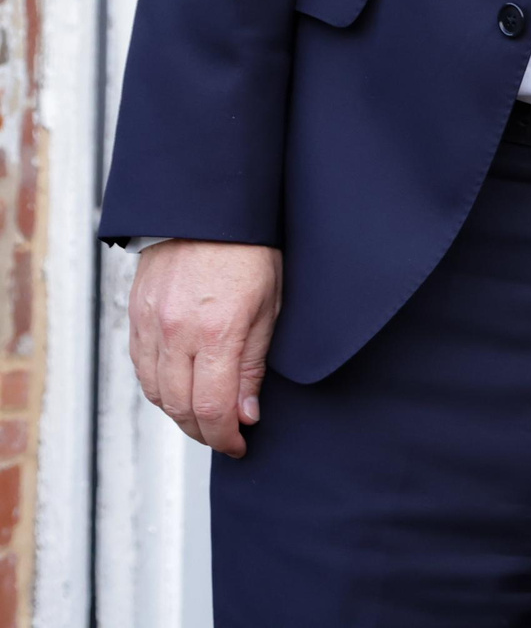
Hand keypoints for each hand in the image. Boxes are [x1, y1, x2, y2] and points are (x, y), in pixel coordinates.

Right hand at [129, 240, 282, 458]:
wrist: (209, 209)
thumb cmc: (251, 250)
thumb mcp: (271, 305)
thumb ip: (254, 364)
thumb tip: (245, 414)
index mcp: (217, 332)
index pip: (213, 409)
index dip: (225, 437)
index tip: (239, 445)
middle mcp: (177, 333)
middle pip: (180, 408)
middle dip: (204, 432)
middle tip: (225, 437)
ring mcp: (151, 325)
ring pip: (156, 393)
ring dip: (180, 413)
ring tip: (205, 417)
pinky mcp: (136, 316)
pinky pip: (142, 368)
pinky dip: (159, 388)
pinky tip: (179, 389)